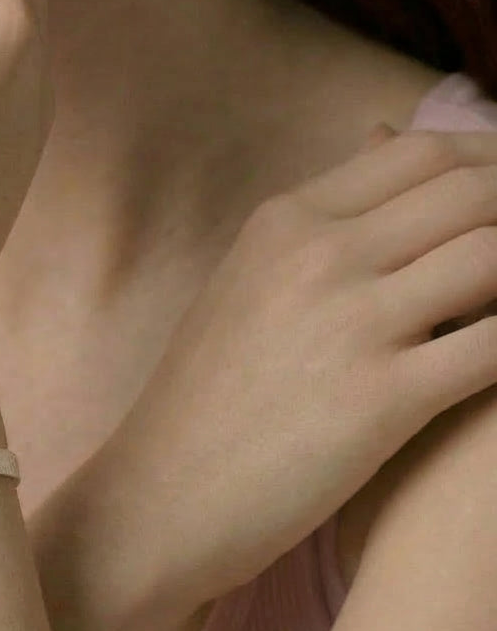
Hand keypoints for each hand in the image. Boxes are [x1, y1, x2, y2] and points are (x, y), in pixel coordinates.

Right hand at [88, 122, 496, 608]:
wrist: (166, 485)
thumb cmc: (208, 390)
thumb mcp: (247, 278)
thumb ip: (318, 221)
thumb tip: (383, 145)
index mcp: (283, 219)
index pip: (417, 153)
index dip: (485, 161)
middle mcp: (319, 253)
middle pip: (468, 192)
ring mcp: (352, 322)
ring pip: (493, 256)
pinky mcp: (385, 399)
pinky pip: (494, 347)